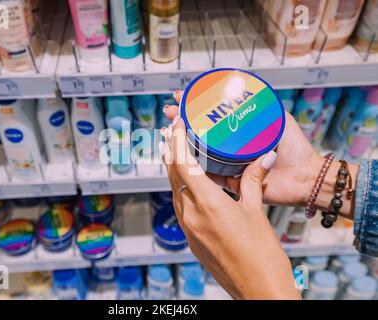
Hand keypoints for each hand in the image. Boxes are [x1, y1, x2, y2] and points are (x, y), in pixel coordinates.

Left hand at [159, 117, 300, 299]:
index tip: (175, 125)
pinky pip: (180, 206)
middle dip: (170, 151)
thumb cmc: (261, 254)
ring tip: (178, 152)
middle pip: (173, 175)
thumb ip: (253, 181)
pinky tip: (189, 184)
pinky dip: (181, 189)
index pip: (183, 164)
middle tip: (172, 132)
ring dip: (174, 170)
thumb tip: (261, 158)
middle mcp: (191, 215)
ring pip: (174, 191)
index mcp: (208, 204)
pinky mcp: (190, 239)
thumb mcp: (256, 212)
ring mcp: (188, 228)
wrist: (258, 289)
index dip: (176, 141)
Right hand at [163, 91, 323, 207]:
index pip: (215, 116)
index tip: (181, 96)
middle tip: (169, 112)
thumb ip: (267, 107)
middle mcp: (234, 147)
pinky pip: (211, 176)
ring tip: (170, 130)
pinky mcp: (232, 182)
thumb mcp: (281, 121)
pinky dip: (195, 169)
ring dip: (184, 143)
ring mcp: (231, 165)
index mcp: (242, 132)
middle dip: (184, 121)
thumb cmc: (296, 150)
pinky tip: (181, 157)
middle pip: (203, 133)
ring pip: (201, 153)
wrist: (305, 179)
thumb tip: (246, 88)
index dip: (197, 105)